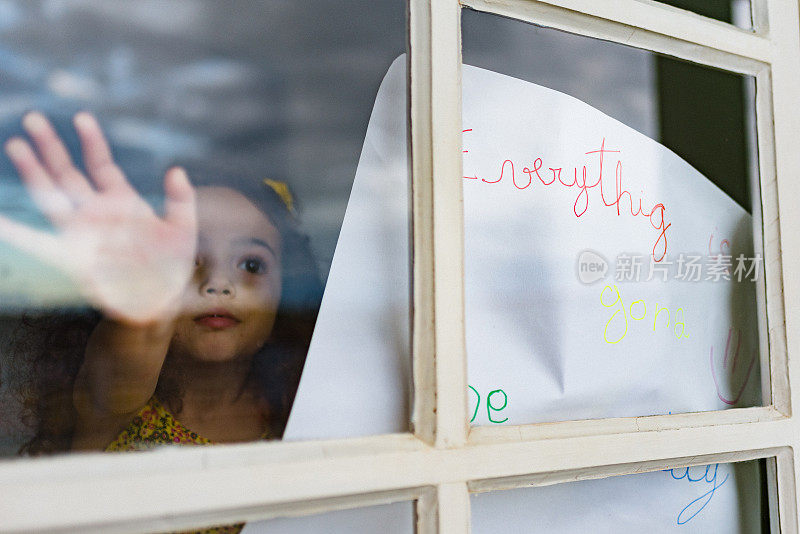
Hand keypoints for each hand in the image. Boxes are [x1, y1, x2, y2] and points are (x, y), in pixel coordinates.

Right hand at [1, 112, 196, 324]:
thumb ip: (180, 199)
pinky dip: (17, 234)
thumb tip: (176, 169)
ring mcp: (81, 232)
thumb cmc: (170, 264)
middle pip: (68, 173)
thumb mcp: (182, 229)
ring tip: (16, 146)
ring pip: (51, 196)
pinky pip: (40, 243)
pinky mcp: (73, 257)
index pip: (101, 164)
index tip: (81, 117)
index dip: (91, 141)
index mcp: (122, 201)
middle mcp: (96, 212)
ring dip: (33, 172)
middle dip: (51, 146)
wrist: (159, 301)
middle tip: (33, 118)